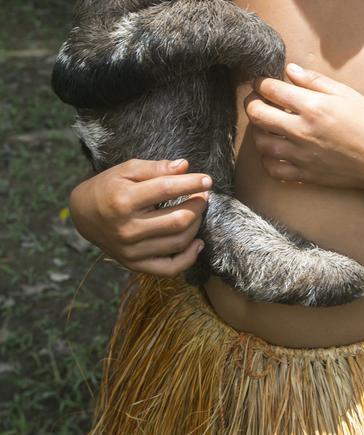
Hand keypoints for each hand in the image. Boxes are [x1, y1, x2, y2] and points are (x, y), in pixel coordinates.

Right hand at [68, 159, 211, 276]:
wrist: (84, 214)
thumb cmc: (109, 187)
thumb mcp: (127, 169)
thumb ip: (156, 167)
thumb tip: (185, 166)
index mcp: (124, 201)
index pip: (167, 189)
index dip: (192, 183)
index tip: (208, 180)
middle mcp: (127, 229)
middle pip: (178, 219)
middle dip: (198, 205)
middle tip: (204, 195)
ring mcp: (131, 251)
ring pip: (179, 241)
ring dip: (197, 224)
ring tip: (198, 211)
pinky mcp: (134, 264)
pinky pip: (169, 268)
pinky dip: (189, 257)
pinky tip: (197, 242)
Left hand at [244, 63, 363, 189]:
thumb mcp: (345, 93)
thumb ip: (314, 81)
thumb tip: (290, 70)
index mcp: (312, 107)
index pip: (271, 90)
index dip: (260, 83)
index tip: (261, 82)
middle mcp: (301, 131)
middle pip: (257, 115)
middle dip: (251, 103)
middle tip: (256, 100)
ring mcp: (300, 155)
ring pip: (260, 143)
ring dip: (257, 131)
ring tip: (264, 124)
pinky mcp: (304, 174)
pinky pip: (273, 169)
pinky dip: (267, 159)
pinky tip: (274, 150)